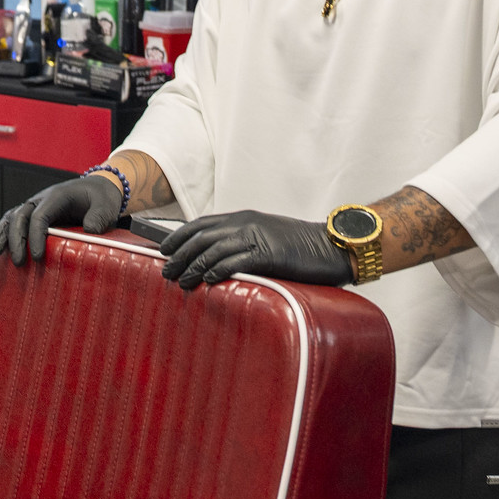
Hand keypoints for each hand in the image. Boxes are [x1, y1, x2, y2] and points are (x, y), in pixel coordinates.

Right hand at [0, 173, 123, 266]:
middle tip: (18, 262)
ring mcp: (35, 207)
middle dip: (15, 240)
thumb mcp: (106, 205)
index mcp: (56, 196)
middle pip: (19, 216)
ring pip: (11, 218)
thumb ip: (98, 217)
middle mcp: (40, 200)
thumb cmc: (101, 198)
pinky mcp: (33, 215)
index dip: (35, 236)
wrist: (97, 189)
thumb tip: (89, 231)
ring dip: (2, 235)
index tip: (38, 257)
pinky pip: (12, 221)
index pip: (39, 216)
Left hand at [158, 210, 354, 290]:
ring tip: (181, 280)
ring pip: (213, 250)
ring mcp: (256, 237)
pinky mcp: (268, 254)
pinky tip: (207, 280)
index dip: (179, 236)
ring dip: (192, 266)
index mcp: (243, 218)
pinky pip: (235, 261)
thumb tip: (217, 258)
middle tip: (166, 270)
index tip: (164, 249)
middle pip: (201, 237)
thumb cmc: (301, 246)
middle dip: (179, 254)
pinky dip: (217, 270)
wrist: (333, 246)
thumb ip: (242, 242)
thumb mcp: (266, 236)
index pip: (201, 224)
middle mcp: (245, 224)